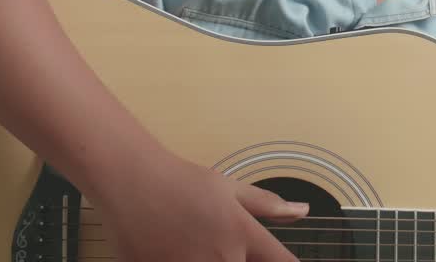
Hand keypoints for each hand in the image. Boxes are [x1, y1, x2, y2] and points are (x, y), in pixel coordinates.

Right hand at [91, 145, 307, 261]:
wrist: (131, 182)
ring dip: (212, 260)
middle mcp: (221, 258)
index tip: (279, 261)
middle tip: (221, 242)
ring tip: (194, 244)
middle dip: (241, 259)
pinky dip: (186, 261)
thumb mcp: (230, 188)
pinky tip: (178, 249)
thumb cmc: (181, 182)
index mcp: (242, 235)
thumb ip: (269, 206)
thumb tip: (303, 211)